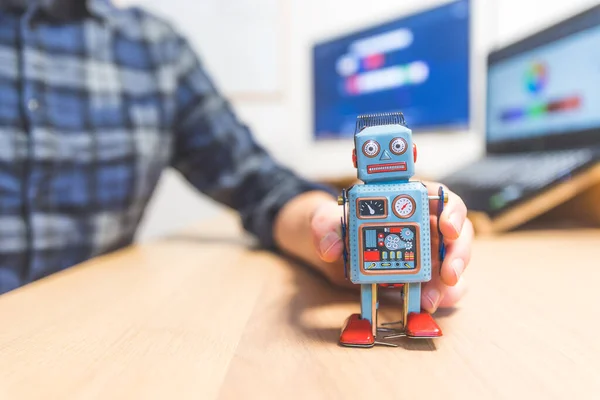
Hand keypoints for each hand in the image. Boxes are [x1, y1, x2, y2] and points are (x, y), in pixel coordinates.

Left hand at [310, 182, 473, 312]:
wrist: (332, 248)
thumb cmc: (336, 224)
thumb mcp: (325, 219)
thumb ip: (325, 227)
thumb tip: (330, 248)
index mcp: (406, 200)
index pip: (441, 198)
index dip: (452, 212)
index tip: (448, 228)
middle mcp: (423, 224)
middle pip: (455, 234)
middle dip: (457, 254)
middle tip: (449, 275)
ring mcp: (424, 251)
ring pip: (451, 264)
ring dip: (449, 283)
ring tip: (432, 299)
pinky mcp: (420, 276)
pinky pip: (438, 286)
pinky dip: (440, 296)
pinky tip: (431, 304)